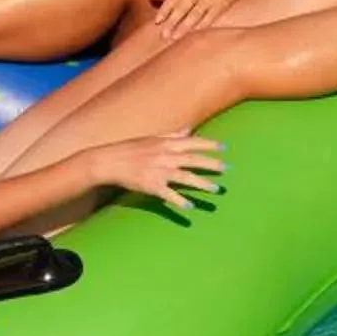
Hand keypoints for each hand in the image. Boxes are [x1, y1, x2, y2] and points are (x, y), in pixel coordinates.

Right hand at [91, 133, 224, 208]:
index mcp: (166, 143)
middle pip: (193, 160)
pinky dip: (179, 201)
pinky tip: (190, 207)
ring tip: (216, 190)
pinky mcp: (151, 186)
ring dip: (202, 184)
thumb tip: (190, 128)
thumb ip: (173, 135)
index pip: (193, 142)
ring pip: (185, 177)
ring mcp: (159, 171)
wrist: (109, 161)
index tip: (224, 148)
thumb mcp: (154, 138)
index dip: (209, 145)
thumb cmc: (132, 148)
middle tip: (227, 170)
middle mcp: (165, 155)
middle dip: (212, 164)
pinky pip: (168, 194)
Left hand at [149, 0, 230, 39]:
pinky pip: (210, 17)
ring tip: (174, 37)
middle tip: (163, 34)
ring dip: (184, 27)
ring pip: (196, 13)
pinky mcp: (223, 3)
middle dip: (173, 21)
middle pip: (184, 6)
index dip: (165, 9)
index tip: (157, 22)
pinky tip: (194, 35)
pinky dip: (201, 26)